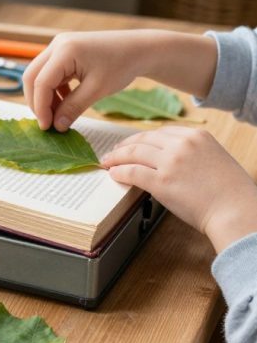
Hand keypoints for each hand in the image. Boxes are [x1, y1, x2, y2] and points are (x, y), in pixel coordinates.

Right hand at [22, 30, 217, 131]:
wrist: (137, 49)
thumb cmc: (121, 65)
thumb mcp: (97, 90)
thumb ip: (73, 108)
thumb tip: (57, 126)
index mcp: (65, 50)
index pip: (41, 82)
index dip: (40, 107)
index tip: (47, 128)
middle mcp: (57, 45)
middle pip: (32, 76)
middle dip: (37, 102)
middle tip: (48, 124)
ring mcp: (59, 46)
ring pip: (39, 75)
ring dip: (45, 97)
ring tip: (59, 116)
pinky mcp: (64, 52)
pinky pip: (50, 73)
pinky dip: (53, 90)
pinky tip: (65, 104)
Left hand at [101, 126, 256, 252]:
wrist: (235, 210)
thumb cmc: (230, 192)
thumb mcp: (215, 158)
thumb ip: (193, 154)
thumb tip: (170, 160)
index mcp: (197, 135)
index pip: (161, 131)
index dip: (143, 138)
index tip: (133, 143)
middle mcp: (182, 144)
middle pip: (144, 139)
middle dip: (125, 145)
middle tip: (114, 152)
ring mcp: (170, 162)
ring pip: (134, 153)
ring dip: (116, 157)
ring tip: (107, 162)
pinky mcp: (162, 182)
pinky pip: (133, 172)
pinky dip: (119, 172)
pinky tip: (113, 174)